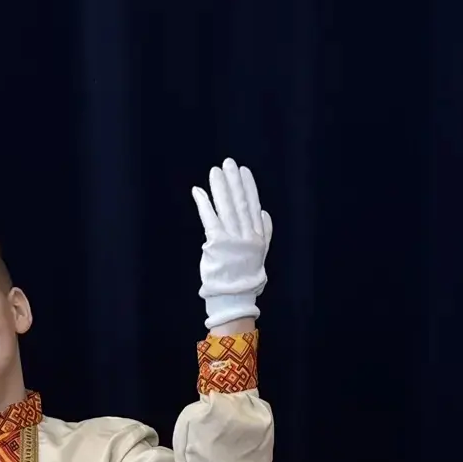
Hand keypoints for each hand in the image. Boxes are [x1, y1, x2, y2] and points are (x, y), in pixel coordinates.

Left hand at [192, 158, 271, 332]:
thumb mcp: (260, 254)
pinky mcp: (217, 243)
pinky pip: (210, 218)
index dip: (249, 187)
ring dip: (220, 188)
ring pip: (226, 207)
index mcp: (257, 236)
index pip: (253, 206)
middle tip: (228, 163)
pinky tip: (198, 191)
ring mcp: (232, 239)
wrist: (234, 298)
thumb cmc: (245, 277)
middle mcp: (246, 235)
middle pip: (240, 203)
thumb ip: (264, 232)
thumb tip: (263, 212)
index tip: (244, 171)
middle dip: (234, 182)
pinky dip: (204, 203)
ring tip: (216, 172)